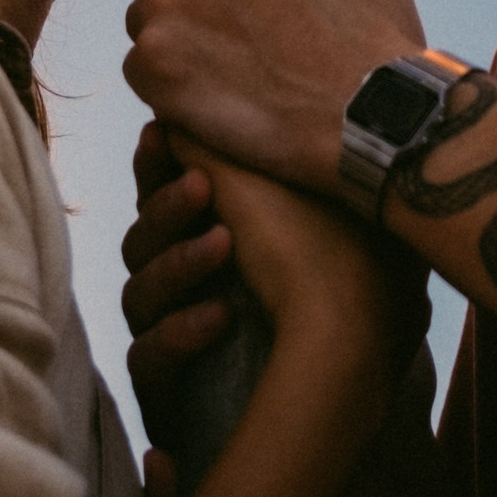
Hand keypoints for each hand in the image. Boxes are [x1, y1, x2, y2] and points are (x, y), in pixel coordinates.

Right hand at [122, 121, 430, 442]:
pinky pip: (150, 359)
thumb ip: (279, 164)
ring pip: (138, 292)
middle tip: (206, 185)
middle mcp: (179, 286)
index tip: (162, 132)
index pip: (160, 193)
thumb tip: (274, 96)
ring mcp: (168, 337)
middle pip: (141, 237)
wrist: (357, 400)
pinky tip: (221, 318)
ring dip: (178, 263)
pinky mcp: (166, 393)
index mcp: (206, 238)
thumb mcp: (319, 219)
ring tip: (224, 245)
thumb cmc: (346, 299)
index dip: (155, 164)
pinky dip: (181, 334)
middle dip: (168, 207)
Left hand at [123, 0, 426, 188]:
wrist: (374, 118)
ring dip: (174, 27)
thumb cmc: (374, 17)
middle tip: (236, 6)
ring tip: (237, 49)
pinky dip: (169, 78)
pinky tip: (221, 85)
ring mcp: (165, 10)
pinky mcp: (154, 71)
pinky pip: (139, 64)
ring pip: (142, 10)